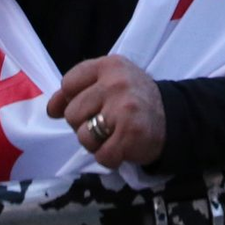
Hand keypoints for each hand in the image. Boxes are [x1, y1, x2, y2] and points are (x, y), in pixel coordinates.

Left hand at [46, 54, 165, 168]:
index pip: (68, 83)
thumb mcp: (109, 82)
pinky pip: (102, 156)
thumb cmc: (134, 99)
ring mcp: (123, 107)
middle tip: (105, 123)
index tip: (85, 106)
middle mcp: (115, 83)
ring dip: (96, 144)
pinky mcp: (130, 133)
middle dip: (84, 124)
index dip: (70, 100)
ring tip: (114, 135)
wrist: (173, 117)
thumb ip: (79, 90)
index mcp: (108, 65)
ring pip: (84, 137)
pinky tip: (123, 147)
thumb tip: (51, 109)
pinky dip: (110, 158)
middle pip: (72, 114)